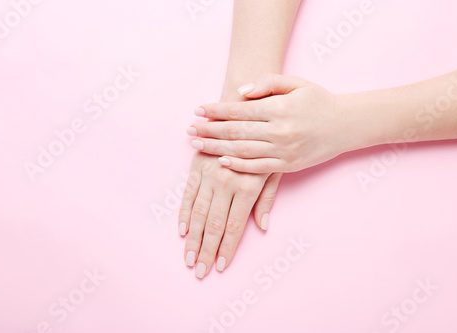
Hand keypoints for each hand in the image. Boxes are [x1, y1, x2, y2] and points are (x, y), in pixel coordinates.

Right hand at [179, 147, 281, 278]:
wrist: (242, 109)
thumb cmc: (264, 141)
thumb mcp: (274, 168)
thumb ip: (266, 198)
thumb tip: (263, 226)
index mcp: (247, 186)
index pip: (235, 226)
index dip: (226, 249)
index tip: (219, 267)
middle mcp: (226, 183)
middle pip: (214, 224)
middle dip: (206, 251)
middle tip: (199, 272)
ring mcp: (208, 175)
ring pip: (199, 213)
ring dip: (193, 239)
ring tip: (188, 258)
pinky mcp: (196, 167)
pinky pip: (188, 194)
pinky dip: (185, 213)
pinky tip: (182, 230)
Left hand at [187, 74, 363, 173]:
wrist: (347, 124)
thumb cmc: (319, 101)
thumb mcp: (297, 83)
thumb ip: (268, 82)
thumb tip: (240, 92)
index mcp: (279, 108)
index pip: (239, 110)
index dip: (216, 110)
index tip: (197, 110)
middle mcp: (279, 130)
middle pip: (235, 132)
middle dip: (208, 130)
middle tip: (189, 130)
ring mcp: (283, 151)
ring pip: (242, 151)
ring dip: (216, 148)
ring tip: (196, 145)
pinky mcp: (288, 166)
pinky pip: (258, 168)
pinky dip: (238, 165)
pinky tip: (221, 161)